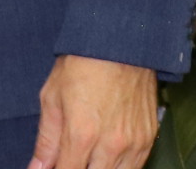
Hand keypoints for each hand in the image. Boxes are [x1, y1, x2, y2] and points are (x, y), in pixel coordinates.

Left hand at [29, 55, 157, 168]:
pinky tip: (107, 156)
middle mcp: (110, 144)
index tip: (55, 166)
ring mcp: (133, 142)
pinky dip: (120, 167)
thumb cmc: (82, 64)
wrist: (120, 40)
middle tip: (72, 157)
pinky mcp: (149, 136)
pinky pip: (135, 167)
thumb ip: (46, 140)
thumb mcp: (52, 97)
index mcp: (81, 134)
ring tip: (89, 156)